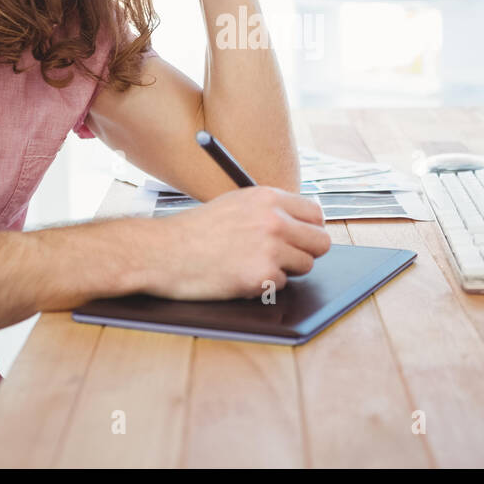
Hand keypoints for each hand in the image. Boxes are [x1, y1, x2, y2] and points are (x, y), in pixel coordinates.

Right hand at [138, 186, 328, 299]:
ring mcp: (270, 249)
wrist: (163, 252)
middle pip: (321, 242)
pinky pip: (281, 285)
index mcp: (267, 197)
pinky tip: (239, 276)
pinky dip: (264, 285)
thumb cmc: (193, 231)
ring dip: (283, 270)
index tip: (303, 238)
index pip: (316, 213)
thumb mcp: (234, 204)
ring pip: (305, 266)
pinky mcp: (261, 276)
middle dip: (306, 252)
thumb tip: (300, 224)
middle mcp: (273, 220)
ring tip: (253, 264)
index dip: (310, 229)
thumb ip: (268, 210)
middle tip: (285, 258)